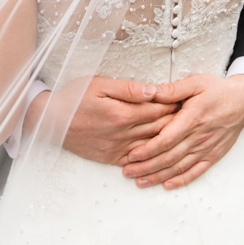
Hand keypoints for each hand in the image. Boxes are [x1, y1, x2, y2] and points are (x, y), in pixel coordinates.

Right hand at [27, 76, 177, 164]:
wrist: (49, 121)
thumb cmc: (74, 97)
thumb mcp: (100, 84)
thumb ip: (129, 88)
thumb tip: (154, 91)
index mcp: (122, 114)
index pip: (158, 110)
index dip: (176, 105)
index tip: (190, 100)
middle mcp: (121, 135)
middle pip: (159, 129)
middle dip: (178, 122)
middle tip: (194, 116)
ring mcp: (116, 149)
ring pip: (151, 146)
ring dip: (168, 140)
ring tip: (185, 133)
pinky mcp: (109, 159)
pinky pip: (136, 160)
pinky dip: (151, 157)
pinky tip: (162, 152)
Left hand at [122, 73, 243, 189]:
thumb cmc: (218, 90)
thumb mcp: (196, 83)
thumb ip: (172, 90)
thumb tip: (150, 93)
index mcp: (193, 118)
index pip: (166, 139)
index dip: (148, 150)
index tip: (131, 155)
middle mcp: (200, 136)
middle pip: (169, 157)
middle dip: (146, 166)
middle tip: (126, 171)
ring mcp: (207, 148)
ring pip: (179, 167)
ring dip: (158, 176)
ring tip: (140, 181)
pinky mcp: (214, 155)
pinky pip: (196, 171)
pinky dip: (181, 180)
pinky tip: (167, 185)